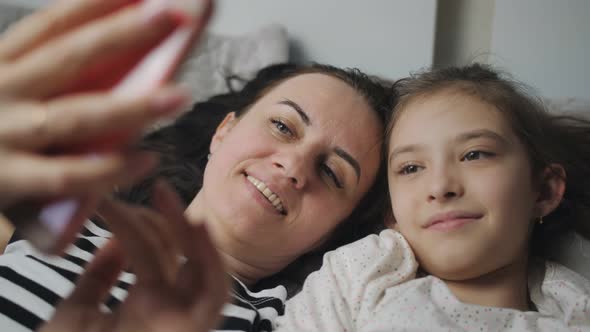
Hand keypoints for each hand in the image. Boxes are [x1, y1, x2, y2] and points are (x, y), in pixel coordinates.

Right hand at [0, 0, 211, 250]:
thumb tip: (123, 65)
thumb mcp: (6, 98)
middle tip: (176, 18)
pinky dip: (110, 169)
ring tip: (179, 97)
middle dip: (125, 34)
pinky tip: (147, 160)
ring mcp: (1, 136)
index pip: (52, 26)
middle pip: (69, 57)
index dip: (97, 6)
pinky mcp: (7, 181)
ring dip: (132, 106)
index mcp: (0, 66)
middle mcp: (0, 92)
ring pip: (77, 116)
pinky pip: (69, 175)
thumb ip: (47, 82)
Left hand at [40, 180, 228, 331]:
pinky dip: (211, 261)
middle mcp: (170, 310)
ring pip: (204, 270)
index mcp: (145, 305)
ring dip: (190, 232)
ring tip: (167, 198)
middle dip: (171, 220)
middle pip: (183, 255)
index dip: (136, 222)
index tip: (111, 202)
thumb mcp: (77, 313)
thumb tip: (115, 240)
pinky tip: (197, 228)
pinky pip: (214, 296)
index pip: (150, 253)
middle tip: (156, 189)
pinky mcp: (189, 330)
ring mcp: (181, 320)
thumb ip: (98, 278)